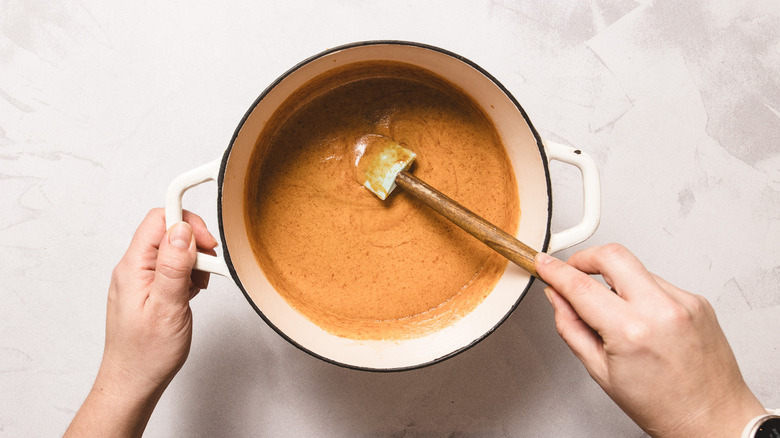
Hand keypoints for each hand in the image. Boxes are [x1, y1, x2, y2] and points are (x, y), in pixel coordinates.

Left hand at [66, 208, 217, 436]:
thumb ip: (174, 266)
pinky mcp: (150, 288)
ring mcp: (141, 278)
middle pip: (168, 231)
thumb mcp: (167, 307)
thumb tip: (182, 229)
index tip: (208, 238)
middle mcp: (134, 268)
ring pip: (173, 250)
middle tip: (209, 268)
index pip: (159, 220)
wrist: (134, 382)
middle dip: (195, 244)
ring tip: (199, 286)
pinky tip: (192, 292)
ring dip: (194, 262)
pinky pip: (172, 267)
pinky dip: (189, 275)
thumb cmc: (147, 353)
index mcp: (133, 267)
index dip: (187, 221)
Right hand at [535, 244, 764, 436]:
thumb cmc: (662, 405)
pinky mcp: (697, 300)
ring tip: (614, 310)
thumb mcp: (601, 372)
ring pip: (635, 268)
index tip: (544, 264)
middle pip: (612, 255)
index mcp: (632, 332)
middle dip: (584, 257)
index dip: (555, 271)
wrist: (713, 418)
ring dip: (615, 280)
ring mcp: (684, 302)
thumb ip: (571, 327)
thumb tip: (558, 298)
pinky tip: (642, 318)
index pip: (581, 286)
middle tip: (573, 271)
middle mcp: (661, 310)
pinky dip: (641, 293)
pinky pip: (657, 283)